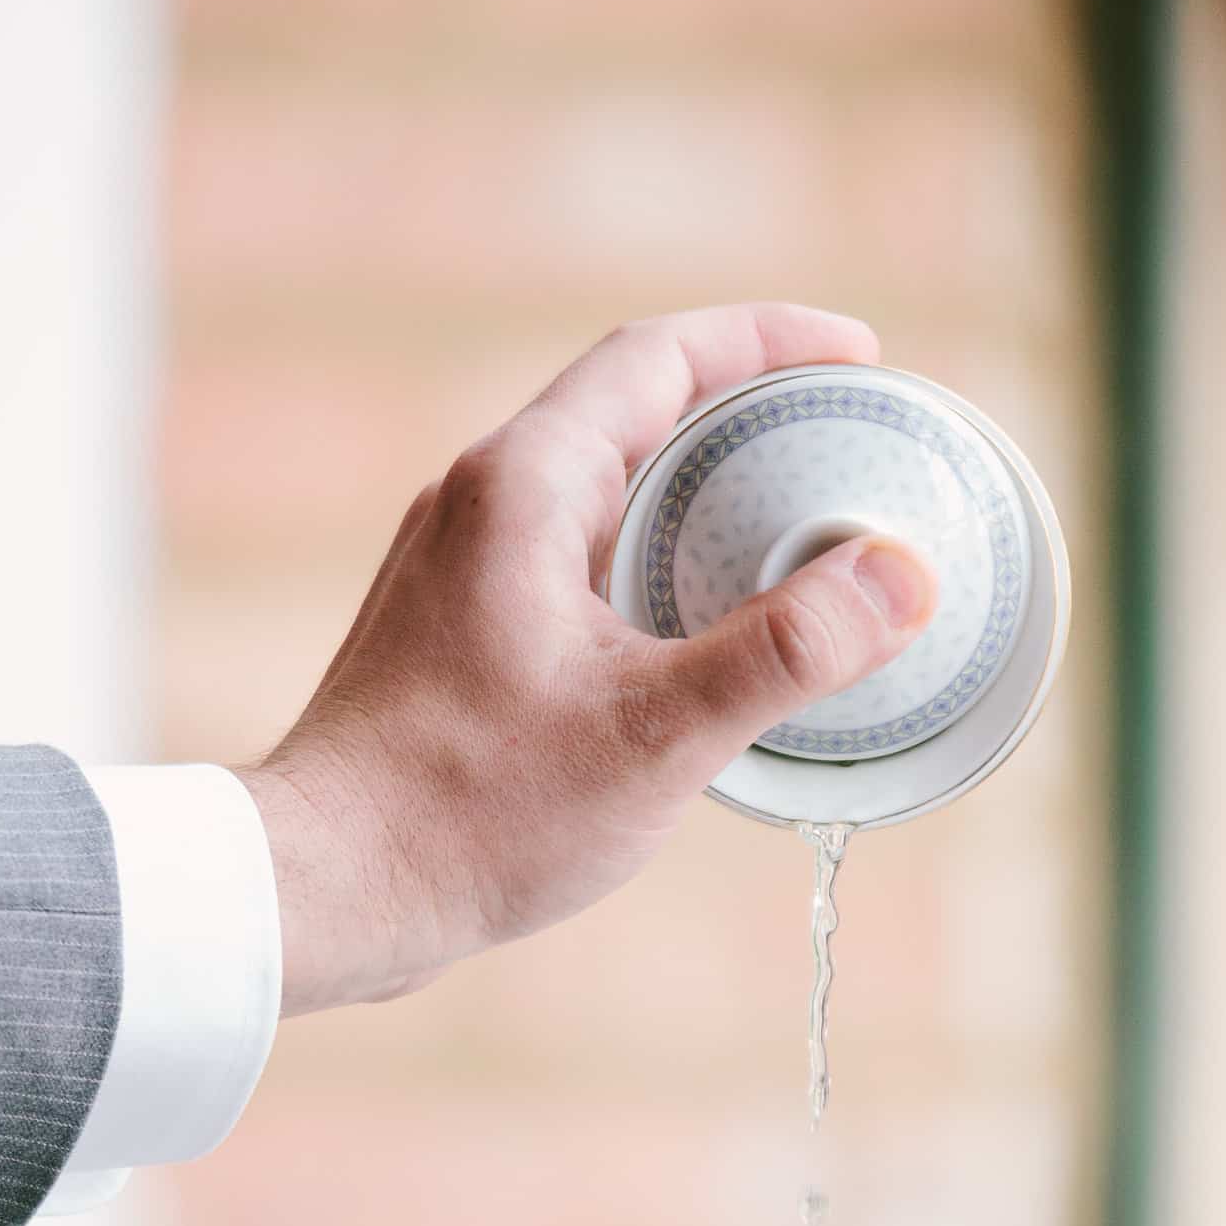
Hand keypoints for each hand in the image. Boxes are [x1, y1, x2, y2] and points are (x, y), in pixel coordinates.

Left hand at [240, 307, 936, 1013]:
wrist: (325, 886)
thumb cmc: (466, 812)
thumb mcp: (654, 733)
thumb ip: (783, 652)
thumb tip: (900, 578)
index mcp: (524, 485)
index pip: (659, 355)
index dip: (767, 338)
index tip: (859, 354)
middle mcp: (482, 498)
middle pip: (634, 406)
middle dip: (749, 410)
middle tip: (848, 441)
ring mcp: (461, 559)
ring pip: (604, 481)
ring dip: (702, 486)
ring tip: (801, 523)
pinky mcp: (456, 621)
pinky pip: (576, 546)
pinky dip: (657, 551)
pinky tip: (708, 619)